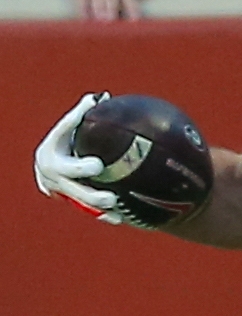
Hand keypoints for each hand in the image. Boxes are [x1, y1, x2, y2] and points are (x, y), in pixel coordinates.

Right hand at [34, 93, 122, 224]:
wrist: (48, 162)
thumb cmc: (64, 138)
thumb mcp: (68, 126)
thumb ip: (81, 113)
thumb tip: (101, 96)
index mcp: (51, 160)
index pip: (66, 166)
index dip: (80, 168)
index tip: (98, 166)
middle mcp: (55, 181)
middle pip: (75, 192)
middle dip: (92, 196)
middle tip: (112, 198)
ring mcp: (63, 194)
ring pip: (81, 205)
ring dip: (99, 210)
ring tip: (117, 209)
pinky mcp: (72, 202)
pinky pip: (87, 212)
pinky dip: (102, 216)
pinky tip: (119, 219)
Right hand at [74, 0, 151, 20]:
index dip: (132, 9)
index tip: (134, 21)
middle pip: (111, 1)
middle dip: (112, 11)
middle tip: (112, 21)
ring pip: (97, 3)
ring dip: (99, 13)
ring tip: (101, 22)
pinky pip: (82, 3)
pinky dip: (84, 12)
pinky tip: (87, 20)